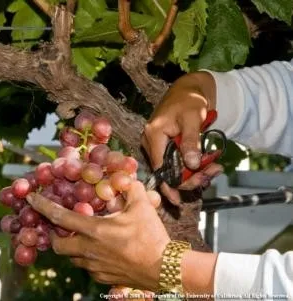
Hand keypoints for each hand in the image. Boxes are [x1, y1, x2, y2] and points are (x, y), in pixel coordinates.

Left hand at [26, 181, 169, 290]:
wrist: (165, 269)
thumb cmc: (152, 236)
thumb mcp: (142, 206)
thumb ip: (129, 187)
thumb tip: (124, 177)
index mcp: (94, 230)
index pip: (59, 217)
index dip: (42, 206)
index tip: (30, 198)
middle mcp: (88, 250)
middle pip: (58, 245)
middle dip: (54, 235)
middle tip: (60, 226)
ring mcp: (94, 267)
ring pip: (72, 258)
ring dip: (72, 246)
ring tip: (83, 237)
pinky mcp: (102, 278)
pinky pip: (87, 267)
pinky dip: (87, 258)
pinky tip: (101, 251)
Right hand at [142, 71, 223, 204]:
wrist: (189, 90)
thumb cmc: (190, 101)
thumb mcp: (193, 118)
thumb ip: (191, 141)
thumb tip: (192, 165)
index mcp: (153, 134)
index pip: (160, 166)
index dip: (169, 185)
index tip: (179, 200)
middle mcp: (151, 142)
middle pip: (167, 170)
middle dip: (189, 177)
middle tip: (211, 175)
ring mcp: (157, 145)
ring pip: (174, 168)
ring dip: (194, 172)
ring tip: (215, 168)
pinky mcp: (165, 147)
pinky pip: (177, 162)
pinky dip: (192, 165)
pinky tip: (208, 165)